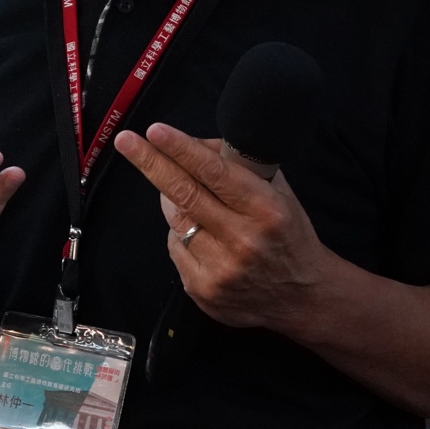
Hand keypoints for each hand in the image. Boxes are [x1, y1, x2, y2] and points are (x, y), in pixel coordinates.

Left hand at [114, 121, 333, 331]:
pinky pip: (175, 247)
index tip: (156, 131)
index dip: (182, 149)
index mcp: (266, 210)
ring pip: (176, 220)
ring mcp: (221, 269)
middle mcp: (243, 240)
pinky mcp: (202, 290)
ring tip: (195, 202)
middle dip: (151, 163)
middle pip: (185, 194)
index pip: (215, 173)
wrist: (303, 298)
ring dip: (174, 202)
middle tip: (126, 141)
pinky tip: (203, 237)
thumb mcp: (277, 193)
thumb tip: (193, 144)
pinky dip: (181, 235)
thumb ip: (239, 166)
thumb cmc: (287, 235)